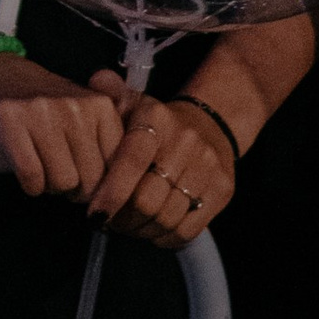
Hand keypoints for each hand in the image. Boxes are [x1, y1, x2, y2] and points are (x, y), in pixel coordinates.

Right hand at [0, 55, 123, 202]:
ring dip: (51, 186)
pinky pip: (32, 177)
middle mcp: (74, 106)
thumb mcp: (84, 113)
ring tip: (42, 167)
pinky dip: (30, 184)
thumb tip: (113, 194)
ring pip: (63, 182)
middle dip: (75, 189)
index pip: (116, 167)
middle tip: (60, 174)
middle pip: (90, 180)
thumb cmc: (43, 104)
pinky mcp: (11, 121)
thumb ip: (104, 144)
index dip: (101, 185)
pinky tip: (25, 170)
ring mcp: (42, 112)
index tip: (86, 182)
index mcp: (99, 105)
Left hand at [82, 83, 238, 248]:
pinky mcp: (223, 189)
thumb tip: (96, 79)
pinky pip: (189, 230)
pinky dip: (165, 239)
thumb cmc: (159, 122)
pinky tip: (153, 231)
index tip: (95, 215)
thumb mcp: (134, 101)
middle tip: (111, 223)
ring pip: (167, 219)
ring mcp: (207, 167)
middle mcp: (185, 141)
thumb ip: (110, 92)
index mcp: (156, 118)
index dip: (111, 193)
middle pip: (147, 200)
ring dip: (142, 231)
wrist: (212, 123)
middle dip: (123, 220)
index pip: (131, 160)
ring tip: (130, 227)